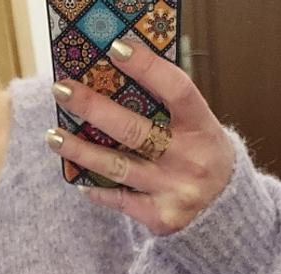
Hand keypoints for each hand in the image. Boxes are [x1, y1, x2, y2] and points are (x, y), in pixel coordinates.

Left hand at [47, 37, 235, 235]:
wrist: (227, 214)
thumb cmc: (202, 158)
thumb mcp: (199, 130)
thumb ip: (167, 113)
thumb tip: (111, 89)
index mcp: (203, 128)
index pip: (176, 89)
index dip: (147, 67)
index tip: (115, 50)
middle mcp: (189, 158)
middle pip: (133, 129)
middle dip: (93, 108)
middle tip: (62, 92)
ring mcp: (174, 189)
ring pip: (116, 166)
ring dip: (80, 151)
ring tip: (53, 137)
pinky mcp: (160, 217)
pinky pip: (119, 200)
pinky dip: (96, 190)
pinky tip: (77, 179)